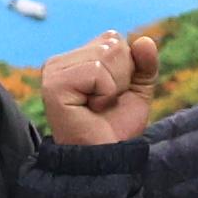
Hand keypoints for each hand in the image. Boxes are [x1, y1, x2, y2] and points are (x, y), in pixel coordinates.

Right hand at [37, 30, 161, 146]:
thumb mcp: (137, 91)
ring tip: (97, 106)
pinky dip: (105, 93)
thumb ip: (144, 64)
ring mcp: (53, 72)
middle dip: (121, 77)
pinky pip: (97, 70)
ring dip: (113, 87)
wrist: (104, 158)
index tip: (111, 95)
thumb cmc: (115, 128)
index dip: (126, 68)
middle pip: (111, 44)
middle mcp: (59, 62)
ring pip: (105, 55)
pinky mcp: (54, 84)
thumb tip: (144, 40)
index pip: (113, 39)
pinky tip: (91, 108)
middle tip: (104, 103)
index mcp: (74, 59)